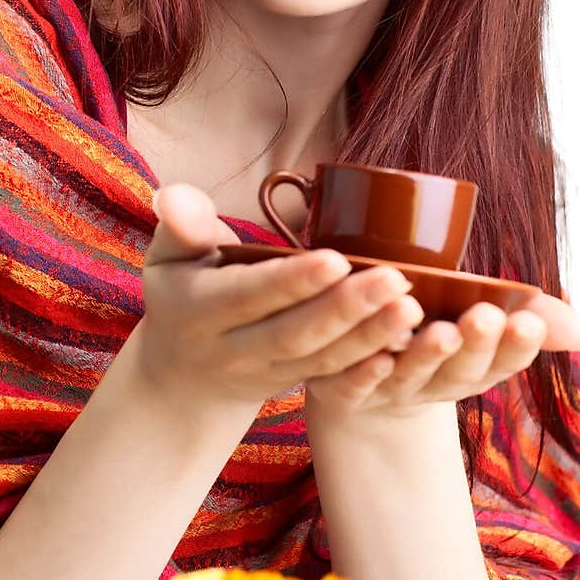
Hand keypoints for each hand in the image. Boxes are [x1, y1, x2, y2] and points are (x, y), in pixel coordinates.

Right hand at [136, 182, 420, 421]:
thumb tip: (173, 195)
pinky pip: (334, 380)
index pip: (249, 296)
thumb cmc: (181, 296)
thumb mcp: (167, 259)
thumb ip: (180, 225)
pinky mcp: (295, 385)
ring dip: (370, 336)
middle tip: (397, 280)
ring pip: (321, 360)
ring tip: (412, 307)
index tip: (336, 259)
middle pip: (294, 334)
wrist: (183, 378)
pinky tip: (408, 346)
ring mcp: (266, 374)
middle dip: (346, 309)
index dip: (291, 281)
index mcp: (199, 311)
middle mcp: (233, 350)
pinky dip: (369, 366)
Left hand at [304, 279, 579, 423]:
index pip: (500, 362)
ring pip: (407, 374)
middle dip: (474, 346)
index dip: (516, 345)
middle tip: (485, 318)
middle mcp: (431, 384)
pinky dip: (366, 374)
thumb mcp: (480, 322)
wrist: (360, 372)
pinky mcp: (341, 389)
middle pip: (457, 372)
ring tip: (438, 327)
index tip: (528, 319)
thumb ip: (529, 318)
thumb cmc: (430, 333)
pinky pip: (352, 385)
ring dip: (425, 354)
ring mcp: (386, 390)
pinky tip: (377, 356)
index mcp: (469, 369)